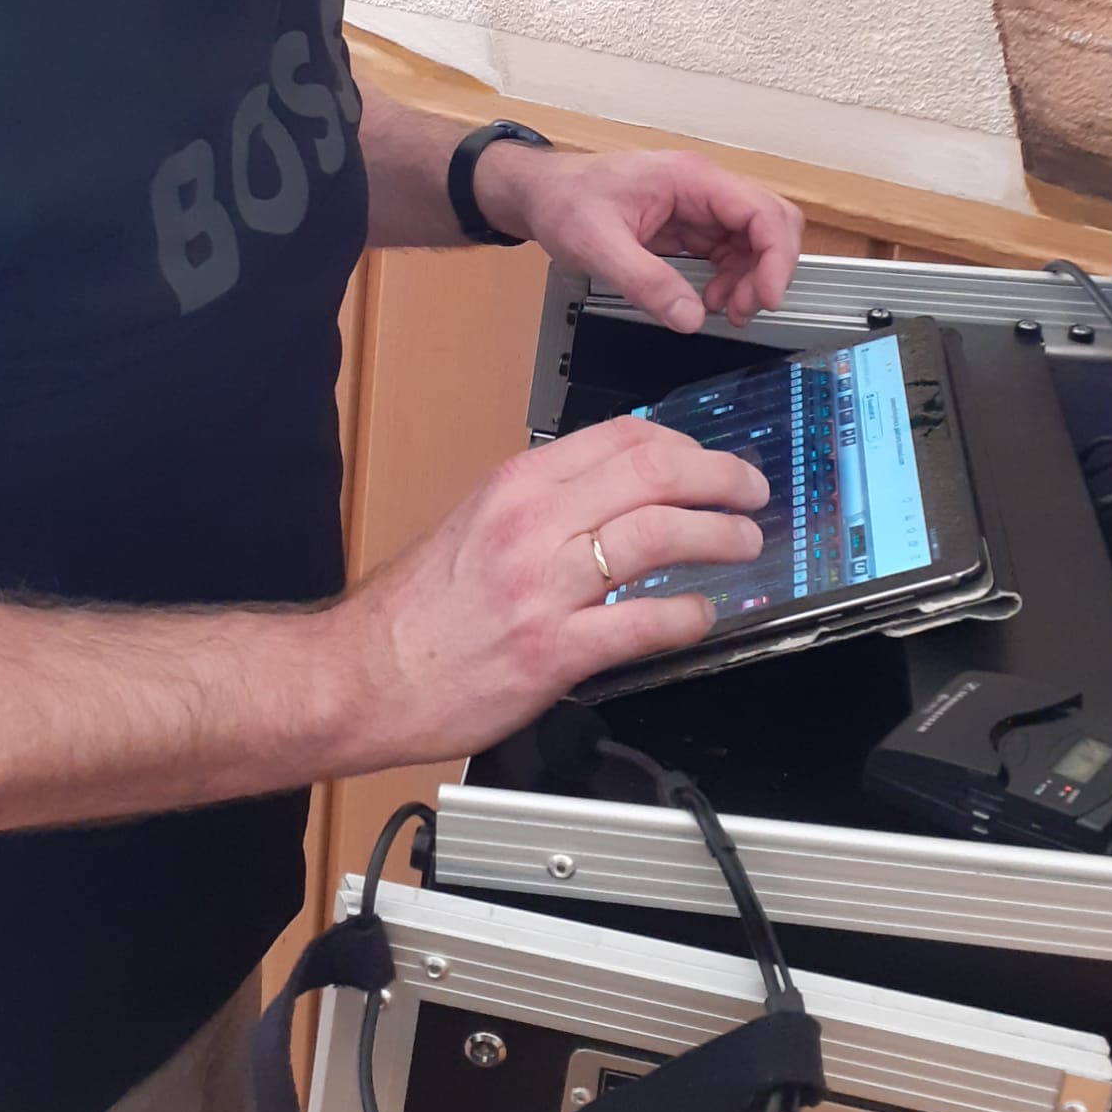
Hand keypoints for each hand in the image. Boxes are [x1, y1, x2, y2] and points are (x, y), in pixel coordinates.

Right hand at [321, 418, 768, 768]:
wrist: (363, 674)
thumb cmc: (418, 609)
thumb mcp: (477, 522)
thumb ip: (543, 504)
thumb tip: (613, 496)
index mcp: (517, 484)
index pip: (622, 436)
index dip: (683, 443)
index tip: (708, 458)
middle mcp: (533, 522)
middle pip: (652, 471)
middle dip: (718, 476)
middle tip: (748, 490)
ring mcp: (545, 585)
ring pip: (657, 533)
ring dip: (718, 535)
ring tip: (743, 541)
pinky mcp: (553, 649)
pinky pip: (641, 622)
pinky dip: (686, 614)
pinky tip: (701, 613)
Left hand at [477, 145, 802, 330]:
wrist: (538, 194)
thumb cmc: (564, 201)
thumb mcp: (598, 245)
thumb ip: (645, 281)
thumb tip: (690, 317)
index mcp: (690, 178)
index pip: (761, 210)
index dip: (776, 256)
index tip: (768, 297)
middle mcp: (702, 189)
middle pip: (768, 224)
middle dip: (767, 270)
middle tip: (742, 309)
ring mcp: (697, 207)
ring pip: (751, 243)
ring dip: (748, 281)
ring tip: (722, 311)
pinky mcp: (687, 227)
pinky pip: (726, 254)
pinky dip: (727, 281)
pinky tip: (707, 302)